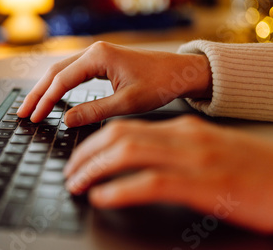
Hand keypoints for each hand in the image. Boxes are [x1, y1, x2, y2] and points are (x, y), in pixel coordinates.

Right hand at [17, 42, 210, 126]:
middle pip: (54, 72)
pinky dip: (57, 85)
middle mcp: (94, 51)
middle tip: (22, 112)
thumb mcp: (128, 102)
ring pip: (60, 71)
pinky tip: (50, 96)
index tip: (33, 117)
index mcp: (99, 56)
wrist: (181, 72)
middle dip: (36, 93)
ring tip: (30, 106)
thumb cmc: (161, 84)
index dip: (45, 101)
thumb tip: (66, 120)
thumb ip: (95, 111)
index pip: (61, 80)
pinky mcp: (100, 61)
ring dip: (44, 89)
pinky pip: (71, 72)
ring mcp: (96, 54)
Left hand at [64, 115, 272, 232]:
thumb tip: (139, 162)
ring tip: (77, 183)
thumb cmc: (255, 172)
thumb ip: (177, 151)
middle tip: (70, 171)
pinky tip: (102, 197)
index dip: (95, 141)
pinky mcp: (205, 184)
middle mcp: (185, 137)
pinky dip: (118, 189)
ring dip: (93, 168)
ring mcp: (194, 159)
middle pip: (119, 135)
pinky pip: (149, 182)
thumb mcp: (210, 153)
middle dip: (86, 153)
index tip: (80, 156)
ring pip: (127, 153)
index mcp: (184, 129)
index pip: (126, 127)